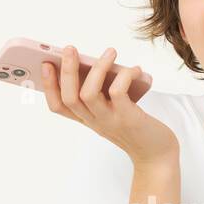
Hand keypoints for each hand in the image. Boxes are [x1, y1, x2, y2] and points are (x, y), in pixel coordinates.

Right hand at [41, 44, 178, 167]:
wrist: (157, 155)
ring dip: (97, 69)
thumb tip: (98, 63)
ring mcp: (110, 121)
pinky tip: (134, 69)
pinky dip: (124, 76)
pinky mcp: (128, 119)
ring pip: (88, 94)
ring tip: (110, 52)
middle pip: (69, 98)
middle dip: (66, 71)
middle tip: (69, 48)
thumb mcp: (113, 111)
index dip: (48, 86)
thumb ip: (104, 93)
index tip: (46, 65)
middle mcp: (95, 122)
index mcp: (88, 119)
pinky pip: (118, 92)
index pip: (58, 107)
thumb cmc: (137, 128)